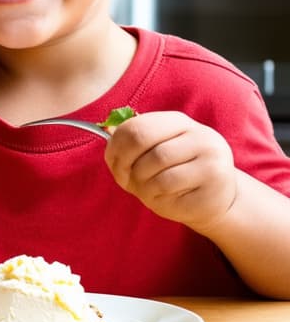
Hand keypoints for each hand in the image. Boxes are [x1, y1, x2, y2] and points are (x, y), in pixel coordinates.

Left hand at [103, 110, 236, 230]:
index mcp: (178, 122)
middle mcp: (199, 135)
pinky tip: (166, 198)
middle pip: (143, 144)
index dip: (116, 147)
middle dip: (126, 166)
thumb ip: (132, 143)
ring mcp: (211, 157)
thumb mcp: (154, 154)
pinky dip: (156, 197)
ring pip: (155, 170)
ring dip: (141, 185)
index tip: (114, 162)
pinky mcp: (215, 183)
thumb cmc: (175, 175)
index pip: (136, 127)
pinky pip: (169, 189)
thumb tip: (107, 131)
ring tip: (148, 190)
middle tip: (126, 179)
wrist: (215, 200)